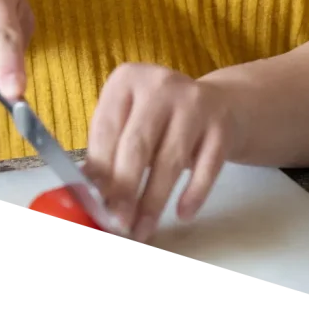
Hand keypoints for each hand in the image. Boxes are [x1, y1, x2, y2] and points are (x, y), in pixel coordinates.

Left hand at [83, 63, 236, 242]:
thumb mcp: (129, 120)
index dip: (99, 171)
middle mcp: (160, 85)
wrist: (219, 104)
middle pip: (137, 145)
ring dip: (153, 202)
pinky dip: (194, 194)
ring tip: (142, 229)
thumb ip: (108, 149)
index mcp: (127, 79)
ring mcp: (194, 103)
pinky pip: (207, 167)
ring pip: (170, 160)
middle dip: (124, 190)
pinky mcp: (221, 125)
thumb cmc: (160, 118)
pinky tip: (182, 214)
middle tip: (117, 223)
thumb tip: (87, 188)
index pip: (106, 129)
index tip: (93, 203)